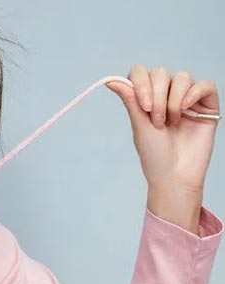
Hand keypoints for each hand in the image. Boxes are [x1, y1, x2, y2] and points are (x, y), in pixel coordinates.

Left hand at [104, 65, 219, 192]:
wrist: (174, 175)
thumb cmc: (155, 155)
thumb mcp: (139, 125)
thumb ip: (131, 100)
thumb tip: (111, 81)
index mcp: (147, 99)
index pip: (141, 73)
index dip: (141, 83)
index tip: (143, 107)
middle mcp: (167, 96)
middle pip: (161, 73)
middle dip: (157, 97)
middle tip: (158, 122)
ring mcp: (187, 99)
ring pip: (182, 77)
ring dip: (174, 100)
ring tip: (171, 123)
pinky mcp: (207, 104)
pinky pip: (205, 84)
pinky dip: (195, 93)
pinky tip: (187, 109)